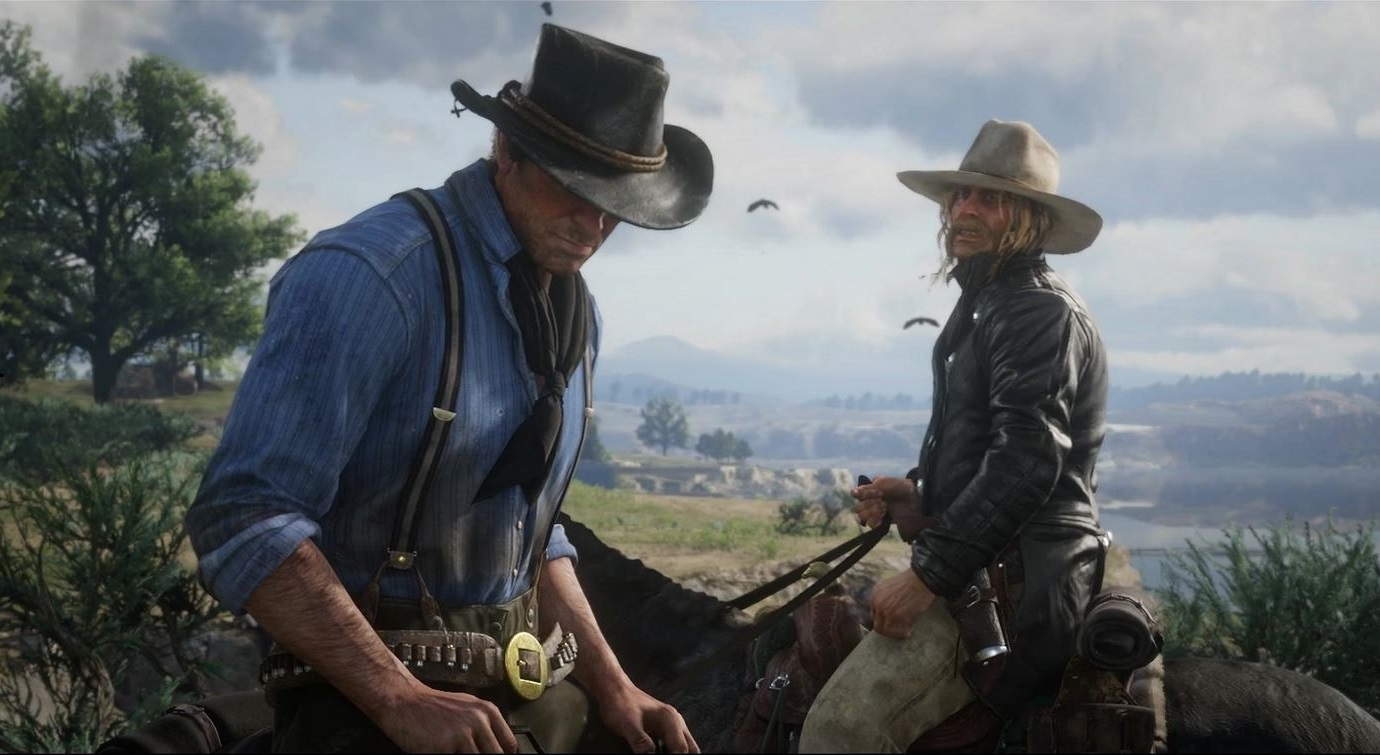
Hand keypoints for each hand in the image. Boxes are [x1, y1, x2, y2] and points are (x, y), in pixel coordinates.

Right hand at [371, 681, 518, 752]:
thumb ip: (484, 725)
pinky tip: (442, 753)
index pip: (509, 745)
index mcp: (486, 711)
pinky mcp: (441, 748)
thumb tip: (500, 747)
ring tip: (455, 752)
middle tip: (470, 754)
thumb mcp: (467, 707)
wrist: (402, 700)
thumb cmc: (432, 705)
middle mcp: (476, 722)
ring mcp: (459, 736)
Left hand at [597, 684, 698, 753]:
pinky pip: (672, 745)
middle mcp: (675, 722)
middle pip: (689, 749)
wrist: (613, 689)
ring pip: (682, 746)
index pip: (681, 750)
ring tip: (659, 753)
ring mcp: (669, 725)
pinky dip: (669, 752)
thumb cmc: (620, 704)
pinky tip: (656, 752)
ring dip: (675, 753)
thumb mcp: (628, 725)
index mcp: (670, 720)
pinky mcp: (661, 728)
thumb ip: (641, 742)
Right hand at [851, 475, 915, 529]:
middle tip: (882, 502)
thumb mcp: (884, 483)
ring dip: (871, 513)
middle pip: (858, 507)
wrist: (917, 499)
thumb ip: (867, 488)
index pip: (856, 495)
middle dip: (868, 505)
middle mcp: (871, 501)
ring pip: (861, 517)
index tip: (877, 493)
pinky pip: (870, 525)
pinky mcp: (882, 522)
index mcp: (871, 490)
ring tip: (884, 509)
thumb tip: (852, 492)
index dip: (865, 494)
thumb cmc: (901, 487)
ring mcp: (876, 512)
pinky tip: (882, 518)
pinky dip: (874, 521)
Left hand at [869, 568, 937, 639]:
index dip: (884, 621)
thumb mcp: (892, 587)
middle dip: (889, 630)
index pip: (874, 615)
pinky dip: (903, 633)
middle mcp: (877, 603)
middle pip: (877, 626)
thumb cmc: (912, 582)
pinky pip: (896, 631)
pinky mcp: (895, 616)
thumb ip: (886, 598)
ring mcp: (885, 610)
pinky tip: (910, 631)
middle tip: (899, 631)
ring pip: (885, 631)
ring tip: (906, 631)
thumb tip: (889, 613)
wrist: (921, 579)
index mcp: (875, 595)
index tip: (893, 624)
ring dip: (896, 634)